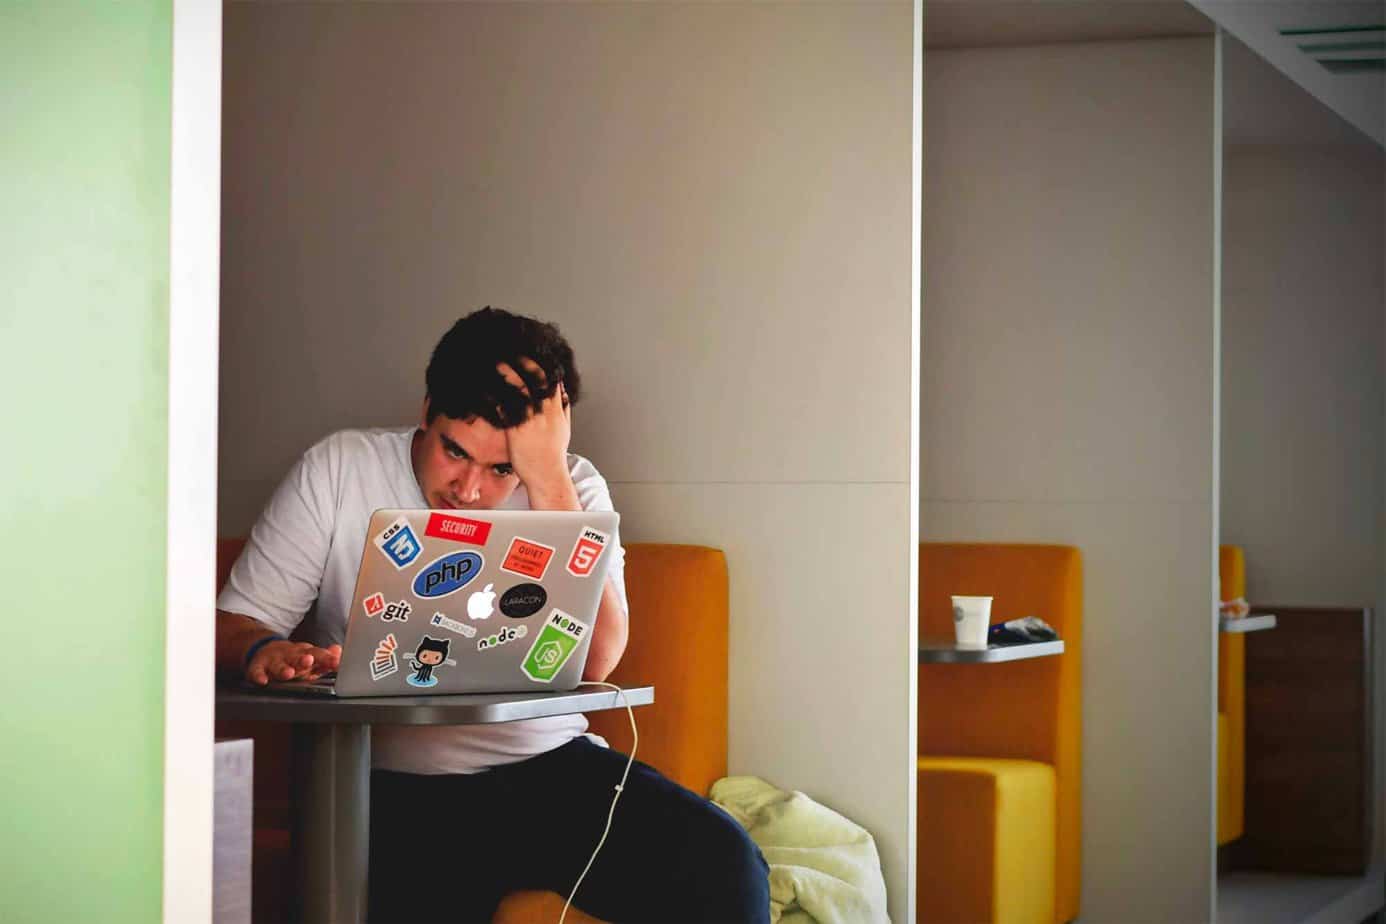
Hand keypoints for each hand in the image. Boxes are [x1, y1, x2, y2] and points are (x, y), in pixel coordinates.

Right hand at [245, 640, 341, 684]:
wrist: (265, 649)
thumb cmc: (293, 658)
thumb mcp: (310, 656)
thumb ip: (325, 657)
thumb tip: (339, 651)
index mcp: (304, 653)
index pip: (317, 654)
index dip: (326, 658)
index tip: (336, 662)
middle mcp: (289, 655)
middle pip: (297, 657)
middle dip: (303, 660)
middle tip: (309, 661)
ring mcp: (273, 660)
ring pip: (278, 665)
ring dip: (283, 669)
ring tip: (289, 673)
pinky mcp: (258, 667)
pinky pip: (256, 672)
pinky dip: (258, 676)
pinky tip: (262, 681)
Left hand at [496, 358, 573, 497]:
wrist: (547, 475)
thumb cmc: (553, 455)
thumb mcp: (564, 428)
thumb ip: (563, 409)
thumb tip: (563, 393)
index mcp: (556, 410)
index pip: (552, 380)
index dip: (542, 365)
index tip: (532, 353)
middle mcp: (544, 413)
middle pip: (536, 380)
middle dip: (525, 363)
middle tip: (513, 351)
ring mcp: (530, 421)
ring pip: (520, 391)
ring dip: (508, 375)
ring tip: (497, 362)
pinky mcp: (516, 431)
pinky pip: (505, 409)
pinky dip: (496, 397)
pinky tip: (487, 388)